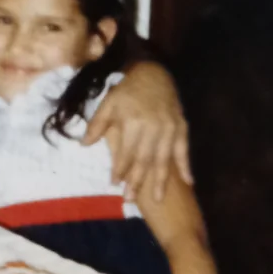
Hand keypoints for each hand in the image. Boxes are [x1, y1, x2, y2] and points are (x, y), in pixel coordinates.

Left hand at [83, 62, 190, 202]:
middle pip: (144, 160)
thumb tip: (84, 145)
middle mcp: (152, 127)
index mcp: (133, 122)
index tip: (114, 184)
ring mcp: (169, 128)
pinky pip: (184, 150)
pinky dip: (186, 166)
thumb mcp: (108, 103)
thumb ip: (97, 125)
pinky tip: (189, 183)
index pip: (126, 152)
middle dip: (137, 181)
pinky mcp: (181, 127)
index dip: (120, 169)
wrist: (154, 74)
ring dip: (160, 180)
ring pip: (163, 159)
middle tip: (130, 199)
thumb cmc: (127, 91)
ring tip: (156, 199)